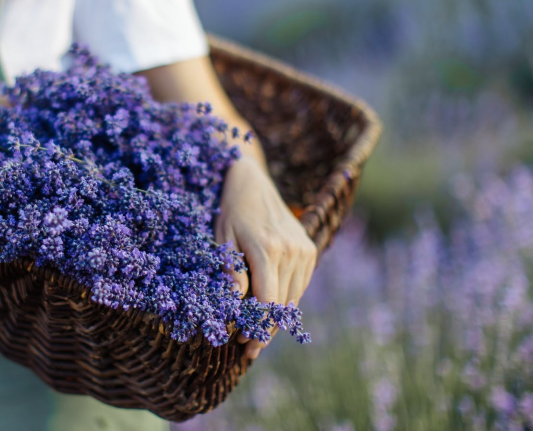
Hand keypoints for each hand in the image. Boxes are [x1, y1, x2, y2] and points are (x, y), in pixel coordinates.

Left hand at [215, 156, 316, 359]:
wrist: (253, 183)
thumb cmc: (231, 212)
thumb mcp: (222, 238)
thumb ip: (231, 270)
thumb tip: (233, 302)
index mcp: (268, 248)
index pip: (267, 300)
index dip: (256, 326)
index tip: (244, 344)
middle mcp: (292, 251)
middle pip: (282, 304)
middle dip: (266, 330)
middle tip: (248, 349)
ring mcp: (304, 250)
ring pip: (293, 298)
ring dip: (277, 320)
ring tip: (258, 337)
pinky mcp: (309, 250)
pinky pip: (299, 285)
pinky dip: (286, 302)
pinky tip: (270, 313)